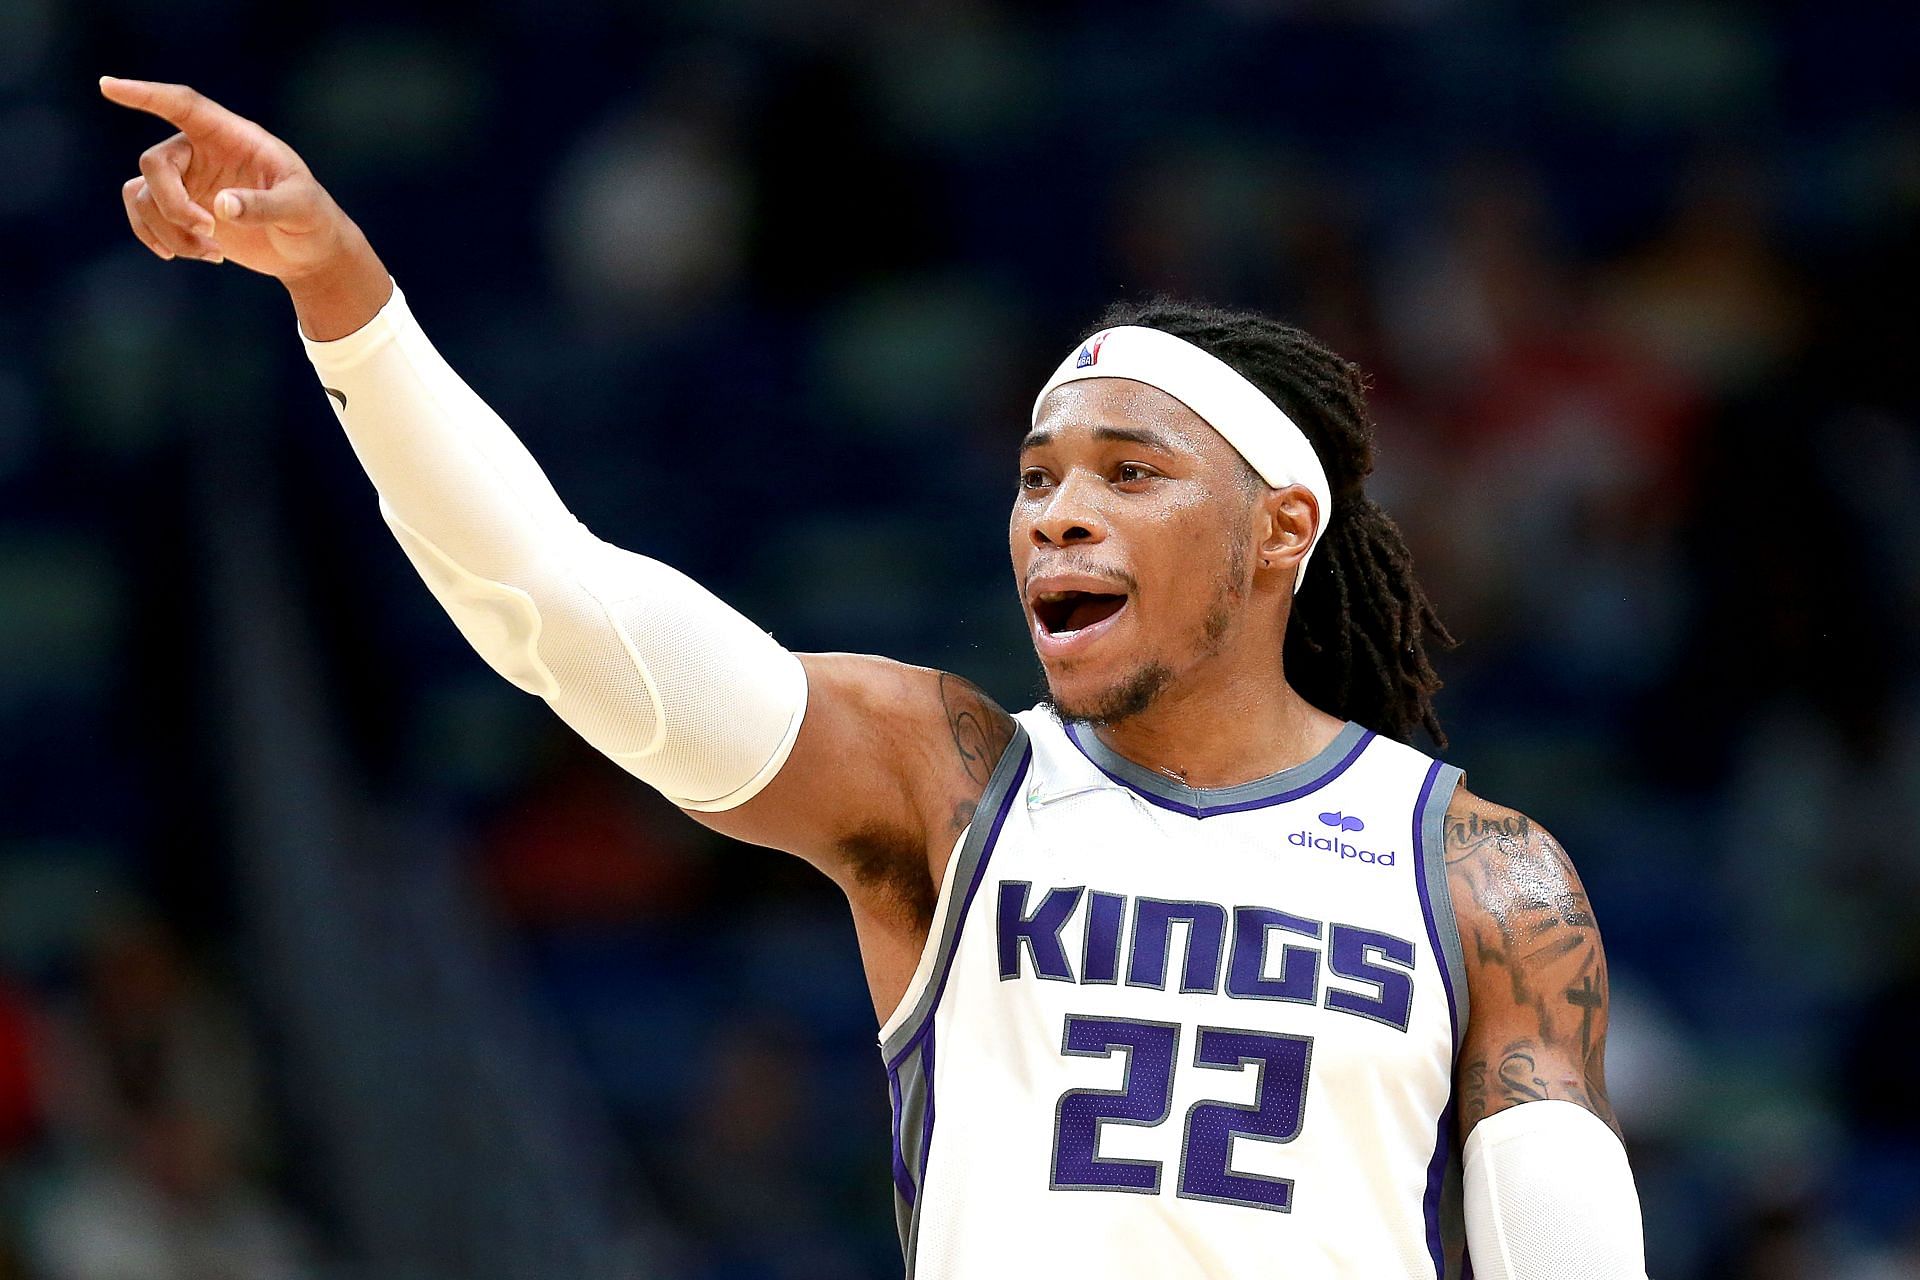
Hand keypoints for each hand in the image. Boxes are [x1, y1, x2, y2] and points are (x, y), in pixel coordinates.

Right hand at [101, 76, 355, 281]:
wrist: (307, 251)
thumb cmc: (311, 219)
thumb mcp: (301, 209)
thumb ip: (265, 205)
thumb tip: (221, 204)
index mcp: (233, 136)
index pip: (184, 106)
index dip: (147, 96)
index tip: (109, 87)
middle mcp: (202, 151)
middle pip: (156, 164)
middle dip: (173, 204)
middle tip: (209, 231)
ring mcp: (188, 179)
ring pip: (144, 195)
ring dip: (170, 231)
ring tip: (211, 252)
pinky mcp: (180, 207)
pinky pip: (141, 213)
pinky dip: (155, 237)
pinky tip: (184, 255)